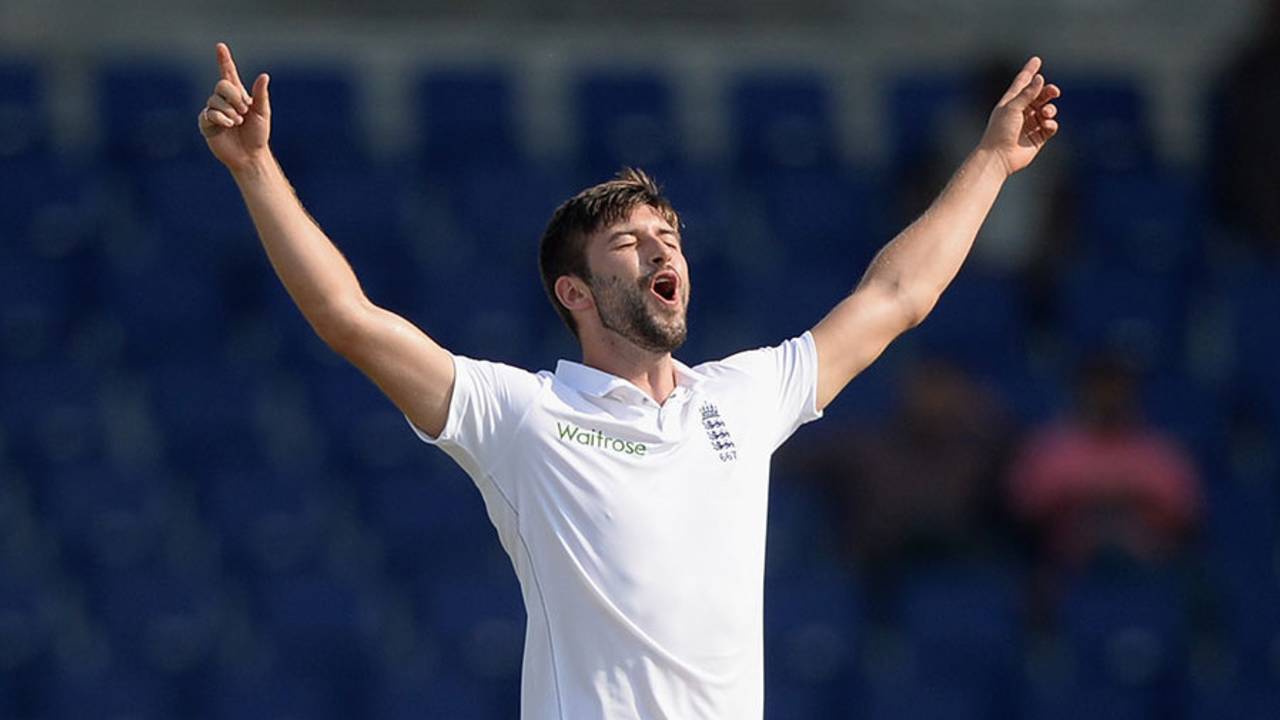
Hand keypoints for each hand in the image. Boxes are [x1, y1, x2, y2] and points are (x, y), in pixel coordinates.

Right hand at [198, 42, 271, 171]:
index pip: (228, 73)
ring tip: (238, 123)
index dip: (224, 60)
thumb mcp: (262, 113)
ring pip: (215, 100)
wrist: (250, 155)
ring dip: (230, 112)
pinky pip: (209, 113)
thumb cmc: (258, 135)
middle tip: (244, 112)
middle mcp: (223, 101)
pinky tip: (229, 126)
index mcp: (238, 95)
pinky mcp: (206, 123)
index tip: (220, 46)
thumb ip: (261, 95)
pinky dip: (221, 119)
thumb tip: (264, 76)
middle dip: (235, 98)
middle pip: (222, 85)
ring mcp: (214, 111)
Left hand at [979, 56, 1060, 176]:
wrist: (998, 157)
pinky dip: (1051, 124)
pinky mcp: (1038, 137)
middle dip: (1048, 92)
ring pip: (1047, 110)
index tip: (1036, 59)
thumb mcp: (1012, 108)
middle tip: (1053, 92)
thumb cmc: (1000, 131)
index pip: (1022, 83)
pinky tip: (1045, 125)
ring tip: (1045, 114)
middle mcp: (1021, 112)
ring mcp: (1030, 124)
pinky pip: (1050, 126)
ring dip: (1050, 109)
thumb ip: (1027, 93)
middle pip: (1040, 95)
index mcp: (1011, 102)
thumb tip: (1040, 79)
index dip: (1030, 71)